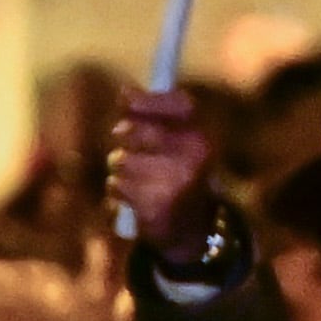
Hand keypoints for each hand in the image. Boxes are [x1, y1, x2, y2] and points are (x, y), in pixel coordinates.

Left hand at [110, 85, 217, 252]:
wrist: (194, 228)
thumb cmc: (178, 173)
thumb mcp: (178, 141)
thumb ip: (153, 114)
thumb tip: (124, 91)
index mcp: (204, 136)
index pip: (177, 104)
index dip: (145, 100)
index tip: (124, 99)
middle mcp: (196, 156)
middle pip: (131, 129)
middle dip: (123, 137)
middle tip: (130, 145)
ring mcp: (177, 182)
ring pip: (119, 159)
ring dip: (121, 168)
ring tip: (139, 177)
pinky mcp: (158, 206)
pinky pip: (115, 185)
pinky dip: (119, 190)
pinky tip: (137, 197)